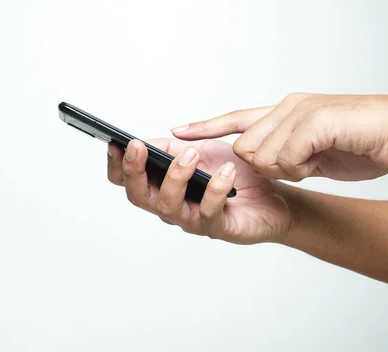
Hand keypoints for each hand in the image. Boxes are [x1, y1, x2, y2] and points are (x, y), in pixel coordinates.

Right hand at [107, 138, 290, 243]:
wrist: (275, 195)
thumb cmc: (236, 173)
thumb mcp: (203, 149)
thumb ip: (175, 146)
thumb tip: (149, 140)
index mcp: (162, 184)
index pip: (127, 181)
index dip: (117, 165)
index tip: (116, 144)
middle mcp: (171, 204)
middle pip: (138, 196)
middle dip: (134, 171)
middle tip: (138, 148)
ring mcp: (192, 219)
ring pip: (168, 206)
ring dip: (176, 177)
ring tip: (192, 155)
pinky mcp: (218, 228)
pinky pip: (208, 213)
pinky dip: (215, 190)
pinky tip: (225, 172)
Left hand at [171, 93, 387, 180]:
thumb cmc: (358, 145)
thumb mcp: (311, 152)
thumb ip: (281, 151)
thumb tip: (255, 162)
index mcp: (286, 112)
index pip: (236, 119)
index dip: (206, 128)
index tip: (178, 132)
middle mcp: (288, 107)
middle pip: (244, 147)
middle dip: (267, 167)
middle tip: (298, 166)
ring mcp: (300, 111)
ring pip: (260, 154)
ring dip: (285, 169)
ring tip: (313, 161)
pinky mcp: (313, 120)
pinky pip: (284, 157)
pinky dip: (299, 169)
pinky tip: (320, 160)